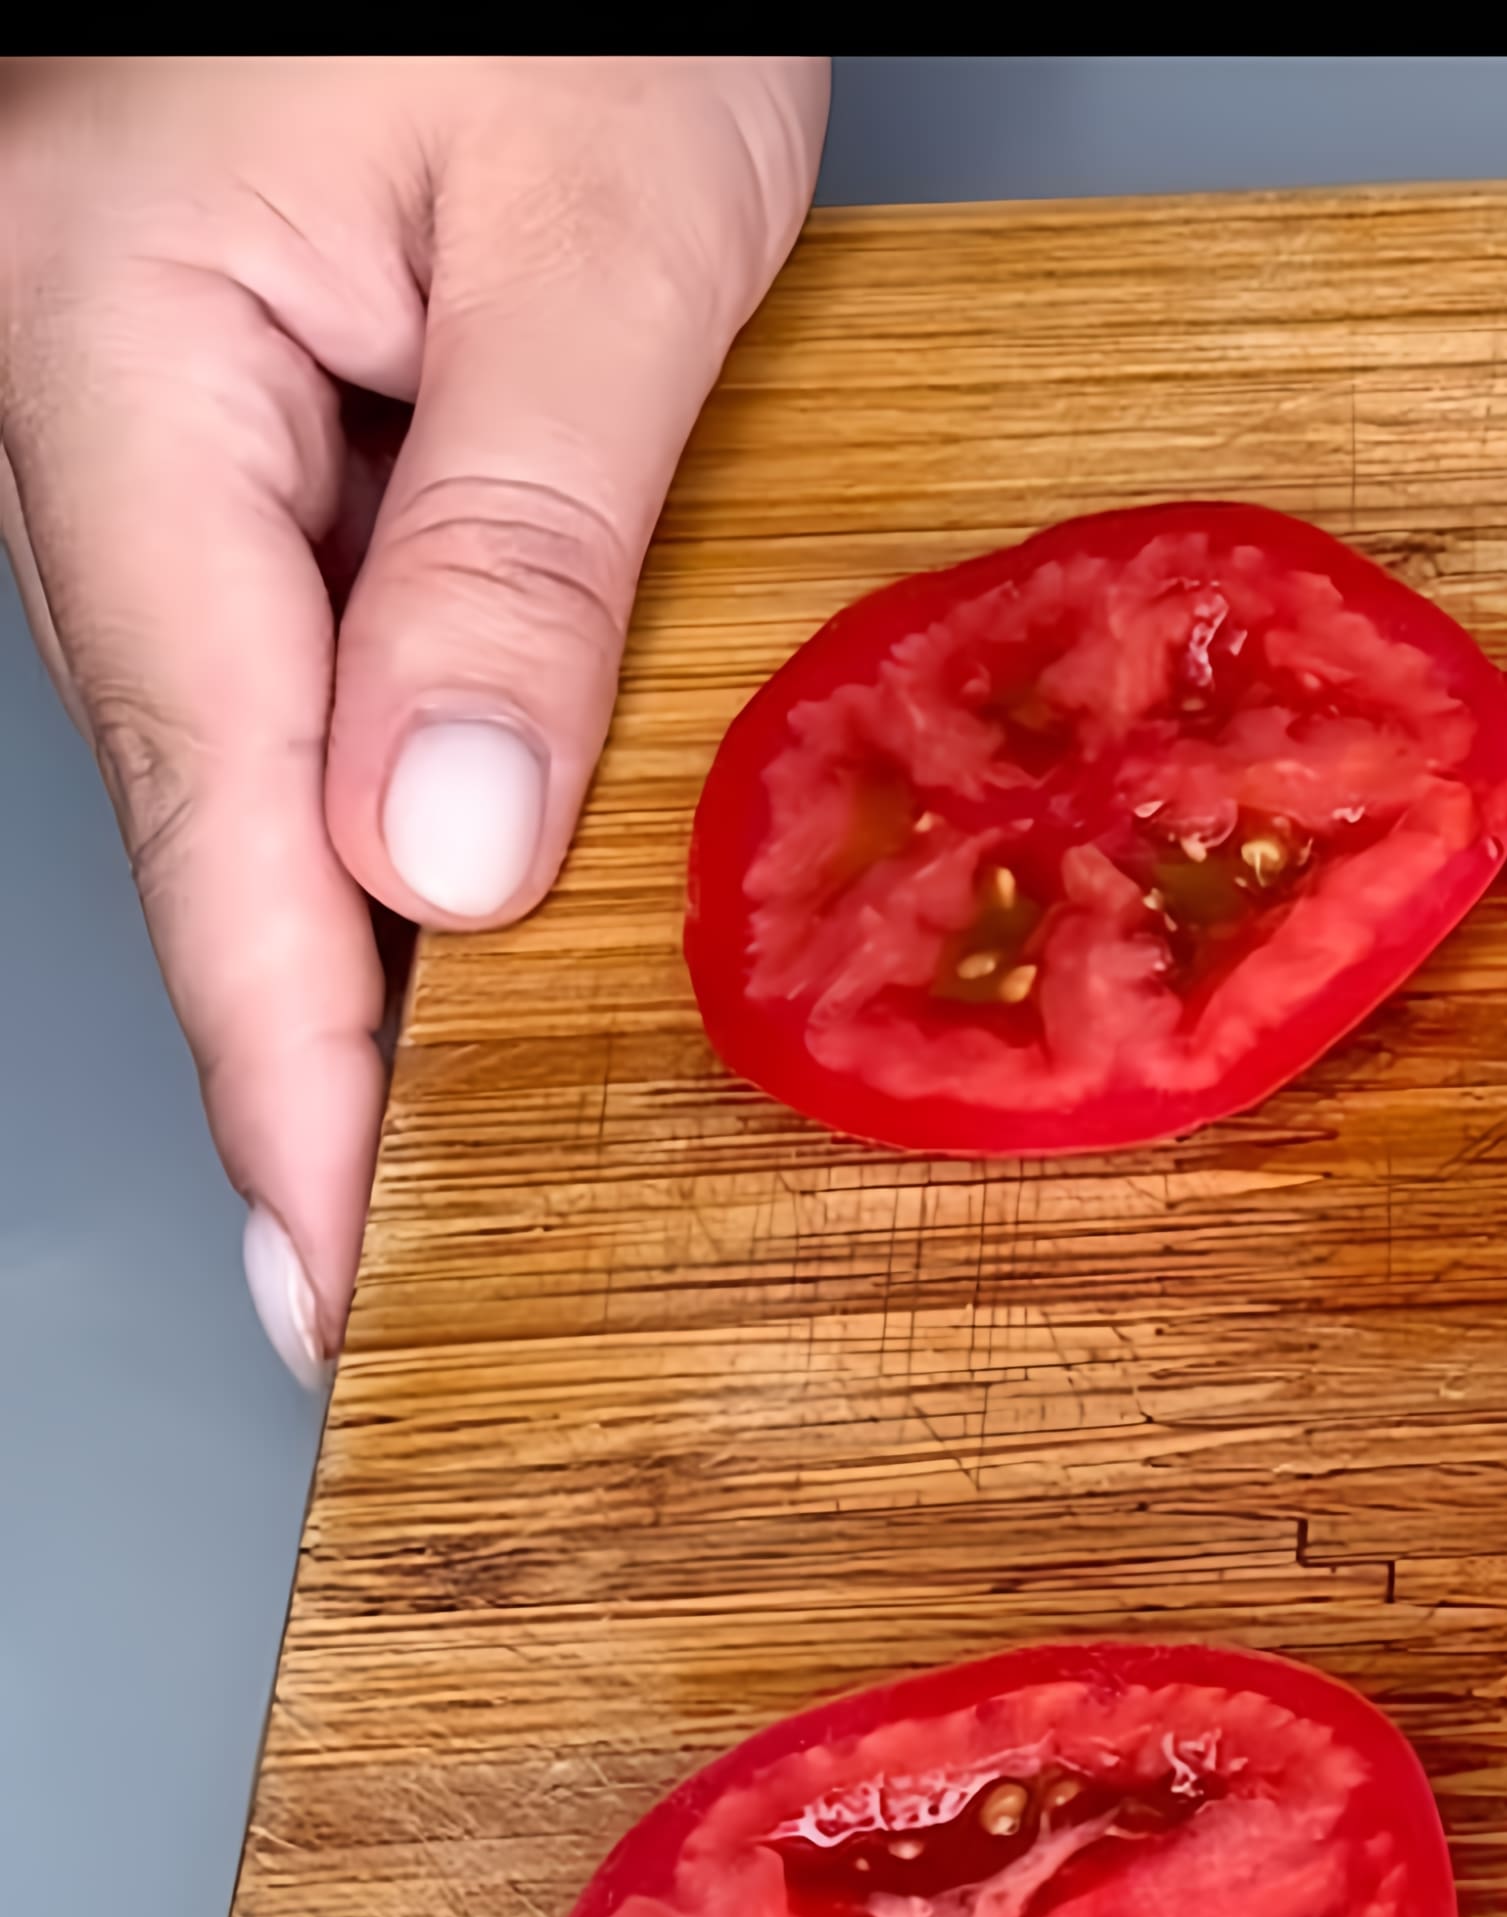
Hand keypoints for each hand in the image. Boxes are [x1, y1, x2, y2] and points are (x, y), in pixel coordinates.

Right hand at [0, 56, 821, 1383]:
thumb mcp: (601, 227)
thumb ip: (519, 537)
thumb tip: (441, 845)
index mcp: (119, 349)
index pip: (202, 796)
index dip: (284, 1064)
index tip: (335, 1267)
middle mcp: (93, 388)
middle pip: (196, 786)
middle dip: (294, 1051)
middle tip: (367, 1289)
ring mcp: (159, 390)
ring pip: (248, 721)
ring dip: (344, 938)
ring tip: (412, 1167)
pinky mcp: (259, 382)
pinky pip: (308, 625)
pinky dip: (386, 784)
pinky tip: (459, 909)